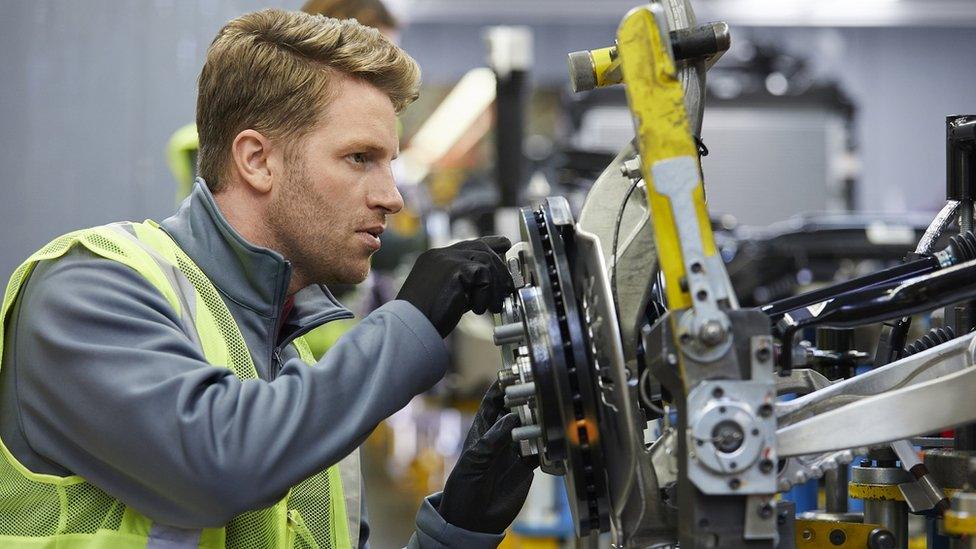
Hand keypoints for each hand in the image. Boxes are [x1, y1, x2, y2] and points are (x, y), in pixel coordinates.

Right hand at [396, 236, 513, 337]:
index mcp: (436, 259)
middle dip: (500, 267)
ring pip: (487, 261)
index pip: (468, 244)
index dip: (490, 243)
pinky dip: (486, 294)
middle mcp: (440, 254)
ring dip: (496, 286)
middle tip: (509, 288)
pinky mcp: (455, 268)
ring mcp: (447, 259)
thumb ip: (465, 284)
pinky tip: (477, 309)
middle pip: (481, 248)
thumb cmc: (426, 317)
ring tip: (494, 307)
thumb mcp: (448, 294)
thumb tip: (490, 284)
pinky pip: (483, 275)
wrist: (410, 325)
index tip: (505, 245)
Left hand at [438, 381, 536, 533]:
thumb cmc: (463, 487)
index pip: (493, 400)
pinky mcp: (527, 466)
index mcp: (483, 430)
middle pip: (517, 410)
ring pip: (532, 427)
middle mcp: (500, 436)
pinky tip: (554, 439)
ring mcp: (515, 450)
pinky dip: (549, 445)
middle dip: (527, 399)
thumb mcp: (475, 459)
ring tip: (550, 412)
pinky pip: (542, 450)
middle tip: (539, 390)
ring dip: (540, 420)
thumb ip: (494, 439)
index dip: (503, 386)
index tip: (514, 372)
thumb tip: (512, 417)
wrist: (471, 520)